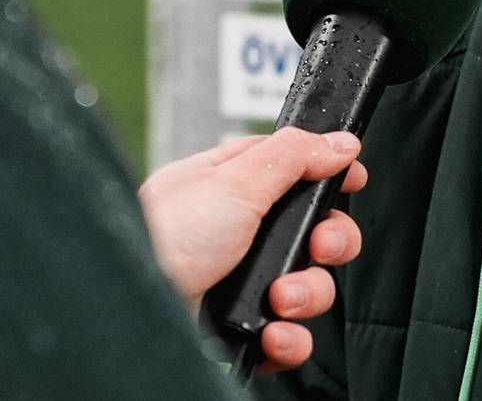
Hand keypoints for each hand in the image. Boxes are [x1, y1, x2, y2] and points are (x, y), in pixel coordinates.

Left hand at [139, 127, 367, 370]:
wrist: (130, 305)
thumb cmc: (163, 235)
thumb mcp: (233, 180)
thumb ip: (293, 156)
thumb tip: (339, 142)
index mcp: (233, 186)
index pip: (295, 173)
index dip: (328, 178)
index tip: (350, 182)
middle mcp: (240, 233)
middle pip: (314, 232)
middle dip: (329, 242)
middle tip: (318, 246)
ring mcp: (241, 283)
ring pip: (309, 287)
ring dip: (308, 293)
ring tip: (280, 297)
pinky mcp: (241, 329)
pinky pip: (289, 336)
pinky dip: (289, 339)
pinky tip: (272, 333)